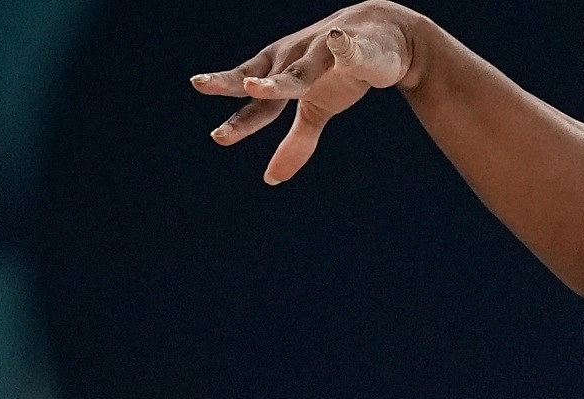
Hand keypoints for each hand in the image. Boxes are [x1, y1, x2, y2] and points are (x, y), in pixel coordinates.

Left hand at [192, 5, 417, 184]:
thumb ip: (295, 143)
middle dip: (242, 87)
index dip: (238, 117)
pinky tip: (339, 40)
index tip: (218, 137)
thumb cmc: (339, 73)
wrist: (382, 35)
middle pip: (267, 78)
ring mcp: (322, 52)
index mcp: (280, 72)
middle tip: (202, 86)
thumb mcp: (317, 109)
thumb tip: (271, 179)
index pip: (253, 96)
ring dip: (281, 79)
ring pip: (302, 70)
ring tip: (257, 87)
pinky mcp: (356, 47)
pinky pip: (350, 49)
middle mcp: (295, 59)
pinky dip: (345, 46)